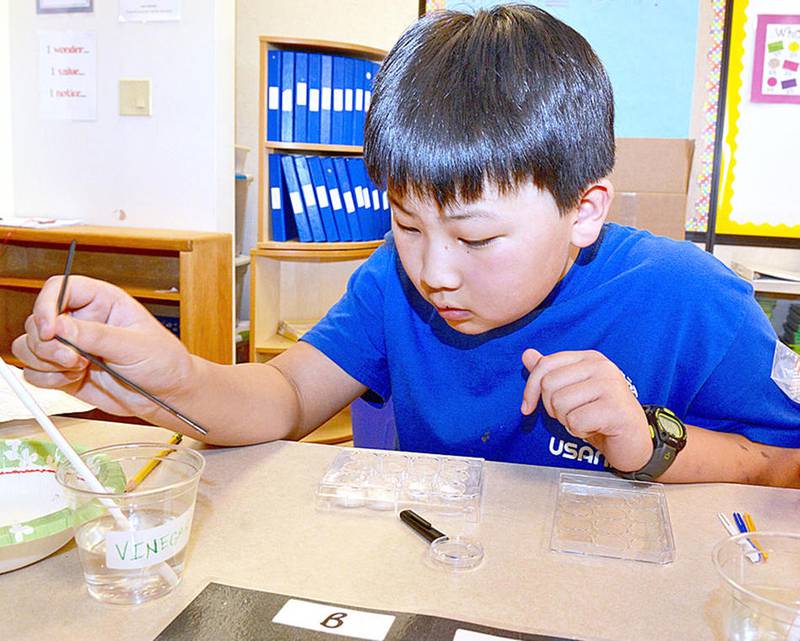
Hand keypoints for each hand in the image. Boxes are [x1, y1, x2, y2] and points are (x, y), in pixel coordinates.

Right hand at [11, 275, 193, 420]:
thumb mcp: (135, 346)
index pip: (60, 288)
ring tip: (78, 369)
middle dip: (47, 344)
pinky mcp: (64, 372)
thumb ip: (98, 336)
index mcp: (102, 301)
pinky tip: (73, 380)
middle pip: (37, 320)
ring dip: (45, 362)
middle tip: (73, 359)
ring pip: (29, 347)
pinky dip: (47, 380)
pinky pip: (35, 373)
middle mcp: (81, 321)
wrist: (167, 395)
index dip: (47, 306)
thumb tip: (61, 326)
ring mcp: (71, 347)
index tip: (50, 330)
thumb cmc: (164, 362)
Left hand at [521, 348, 651, 471]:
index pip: (545, 365)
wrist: (632, 441)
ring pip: (560, 404)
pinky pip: (575, 421)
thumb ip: (551, 372)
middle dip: (553, 408)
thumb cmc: (600, 415)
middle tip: (573, 414)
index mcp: (590, 358)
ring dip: (567, 421)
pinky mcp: (615, 409)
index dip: (531, 389)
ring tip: (586, 420)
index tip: (528, 407)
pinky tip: (595, 429)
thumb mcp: (572, 391)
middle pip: (549, 385)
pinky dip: (579, 432)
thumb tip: (527, 354)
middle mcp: (602, 366)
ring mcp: (611, 386)